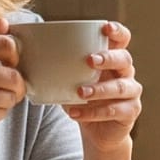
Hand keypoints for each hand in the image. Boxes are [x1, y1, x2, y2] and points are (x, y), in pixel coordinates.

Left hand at [67, 21, 141, 159]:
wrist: (98, 131)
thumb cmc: (84, 98)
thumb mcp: (73, 80)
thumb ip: (61, 66)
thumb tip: (28, 53)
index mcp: (113, 59)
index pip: (122, 39)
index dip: (117, 31)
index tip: (105, 28)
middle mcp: (126, 72)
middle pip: (124, 59)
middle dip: (108, 58)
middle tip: (89, 60)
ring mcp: (131, 93)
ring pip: (120, 87)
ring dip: (99, 89)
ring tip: (80, 91)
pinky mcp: (130, 112)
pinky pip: (114, 110)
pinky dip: (93, 113)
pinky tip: (75, 112)